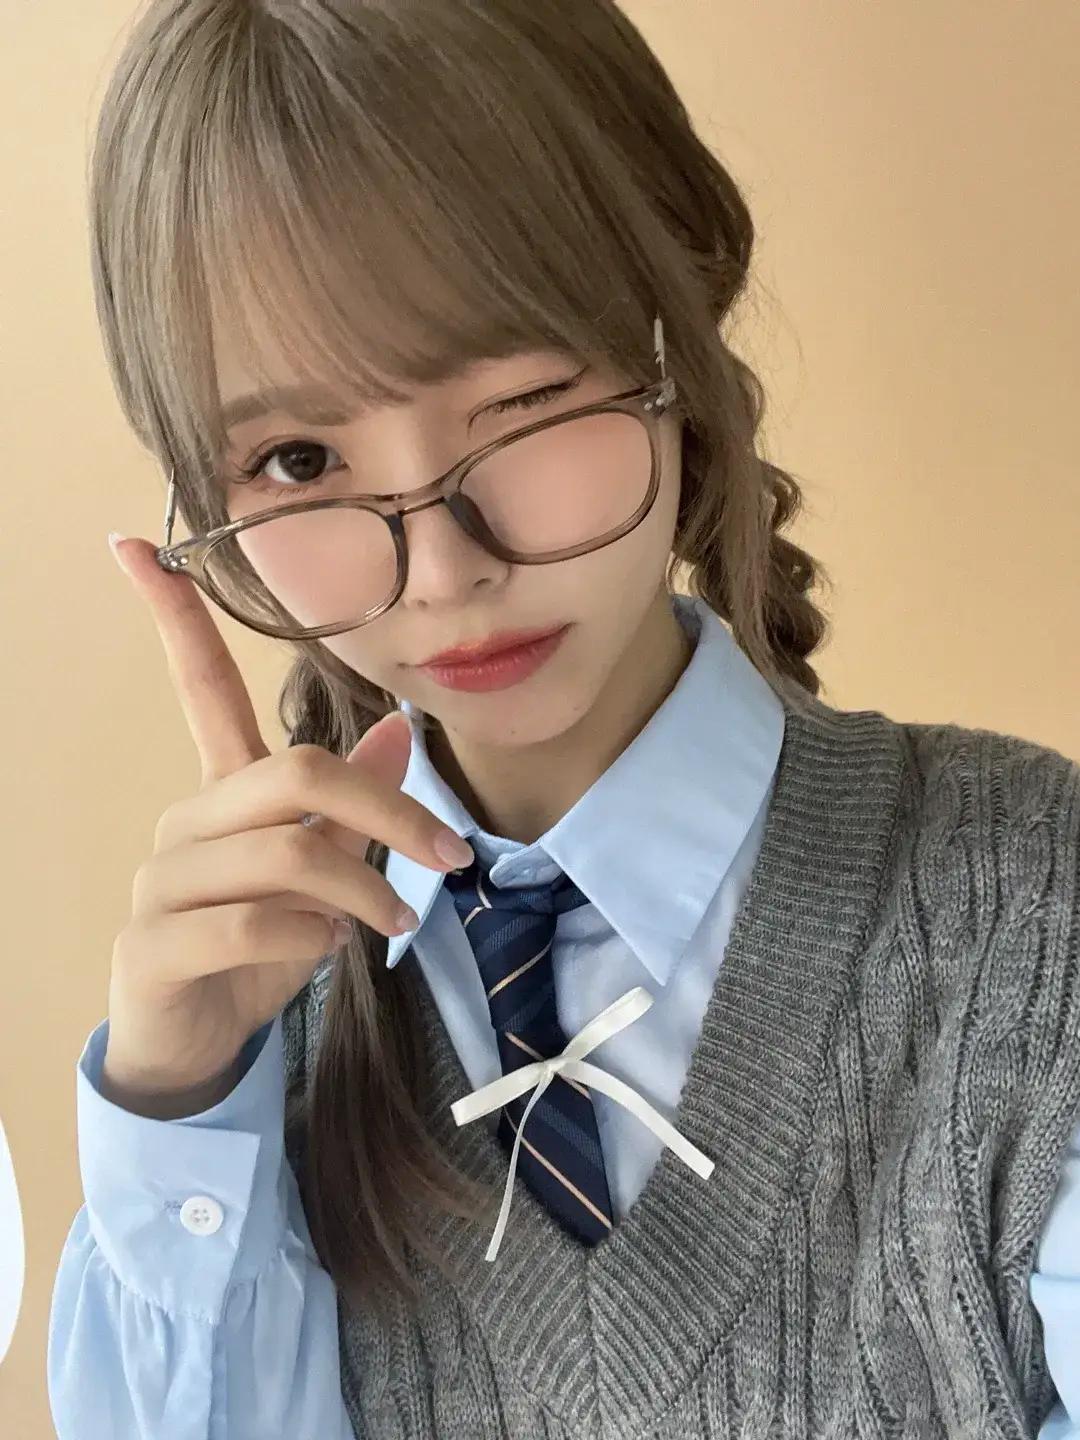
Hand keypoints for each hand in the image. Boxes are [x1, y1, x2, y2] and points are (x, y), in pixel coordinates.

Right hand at [99, 533, 471, 1117]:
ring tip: (393, 925)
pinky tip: (327, 955)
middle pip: (294, 773)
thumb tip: (398, 733)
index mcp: (223, 792)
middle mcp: (187, 821)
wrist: (193, 1046)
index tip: (133, 543)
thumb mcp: (318, 876)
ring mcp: (162, 881)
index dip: (172, 618)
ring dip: (364, 892)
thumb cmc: (256, 951)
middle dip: (390, 812)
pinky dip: (309, 940)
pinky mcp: (154, 943)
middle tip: (451, 859)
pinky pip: (250, 924)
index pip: (199, 688)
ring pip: (284, 853)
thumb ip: (349, 809)